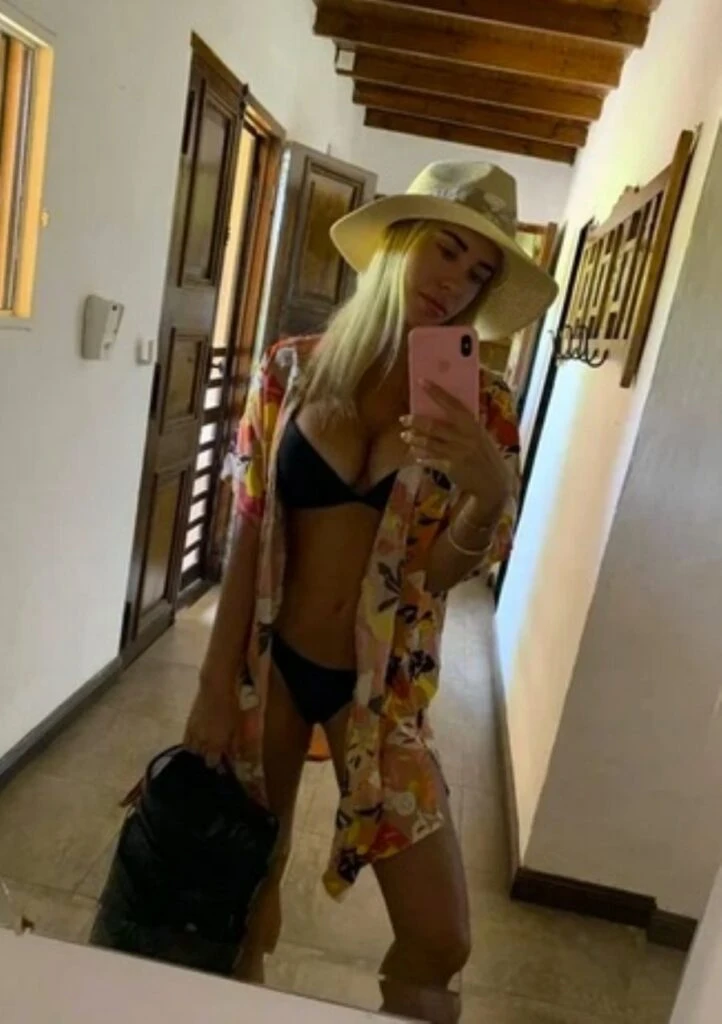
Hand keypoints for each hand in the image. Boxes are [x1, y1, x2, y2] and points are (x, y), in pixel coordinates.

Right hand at [184, 680, 243, 766]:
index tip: (220, 761)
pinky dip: (191, 744)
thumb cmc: (230, 707)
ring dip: (198, 751)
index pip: (211, 762)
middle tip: (213, 754)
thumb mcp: (236, 727)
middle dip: (207, 757)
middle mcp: (202, 741)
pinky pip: (186, 740)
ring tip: (204, 748)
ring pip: (192, 750)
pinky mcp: (188, 724)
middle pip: (201, 757)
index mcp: (215, 743)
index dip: (216, 763)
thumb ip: (234, 743)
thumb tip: (233, 755)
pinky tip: (196, 742)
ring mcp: (193, 733)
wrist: (215, 689)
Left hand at [401, 380, 512, 523]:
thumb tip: (448, 408)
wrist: (495, 483)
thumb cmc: (487, 456)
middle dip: (416, 421)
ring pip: (429, 443)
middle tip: (403, 418)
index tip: (421, 382)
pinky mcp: (451, 468)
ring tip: (405, 436)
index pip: (453, 404)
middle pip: (434, 426)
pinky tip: (414, 454)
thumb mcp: (481, 437)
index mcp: (473, 425)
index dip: (436, 393)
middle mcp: (465, 437)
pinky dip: (421, 456)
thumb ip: (466, 425)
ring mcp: (457, 453)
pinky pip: (430, 460)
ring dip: (414, 439)